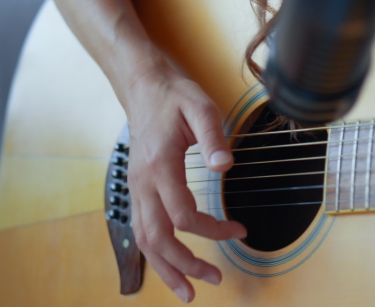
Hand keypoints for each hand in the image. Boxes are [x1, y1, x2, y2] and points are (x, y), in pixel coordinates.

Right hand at [125, 63, 246, 303]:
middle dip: (185, 265)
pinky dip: (156, 253)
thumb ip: (214, 137)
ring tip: (188, 290)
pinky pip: (141, 229)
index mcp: (160, 165)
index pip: (183, 215)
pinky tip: (170, 264)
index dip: (213, 230)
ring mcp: (136, 188)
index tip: (239, 229)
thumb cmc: (174, 97)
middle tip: (214, 280)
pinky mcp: (137, 189)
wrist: (143, 88)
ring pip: (144, 240)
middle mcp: (142, 183)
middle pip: (158, 239)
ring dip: (166, 268)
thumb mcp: (200, 108)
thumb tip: (227, 166)